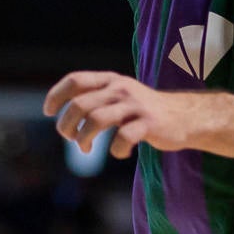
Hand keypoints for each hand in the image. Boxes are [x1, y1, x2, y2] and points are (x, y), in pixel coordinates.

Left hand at [44, 71, 233, 159]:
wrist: (185, 116)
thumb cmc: (143, 110)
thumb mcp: (119, 95)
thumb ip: (94, 99)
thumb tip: (63, 116)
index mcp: (110, 80)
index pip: (75, 80)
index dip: (57, 95)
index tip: (48, 112)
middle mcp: (120, 89)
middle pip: (80, 104)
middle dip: (67, 125)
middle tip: (69, 138)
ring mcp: (135, 106)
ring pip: (96, 120)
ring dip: (84, 139)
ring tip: (85, 149)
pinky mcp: (149, 124)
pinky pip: (123, 138)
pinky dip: (115, 150)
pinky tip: (119, 153)